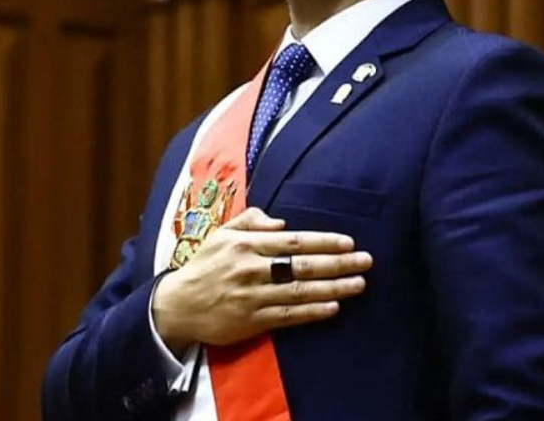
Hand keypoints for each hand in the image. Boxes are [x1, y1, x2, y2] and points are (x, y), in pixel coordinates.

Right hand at [152, 208, 372, 354]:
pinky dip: (312, 312)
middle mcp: (250, 268)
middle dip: (337, 263)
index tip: (348, 242)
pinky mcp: (251, 321)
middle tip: (365, 261)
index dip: (322, 241)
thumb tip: (282, 222)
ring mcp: (252, 296)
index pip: (292, 240)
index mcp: (244, 244)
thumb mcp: (221, 235)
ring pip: (299, 291)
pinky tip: (333, 308)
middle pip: (301, 265)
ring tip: (359, 285)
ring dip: (332, 288)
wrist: (178, 305)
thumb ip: (250, 221)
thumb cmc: (204, 266)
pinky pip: (287, 316)